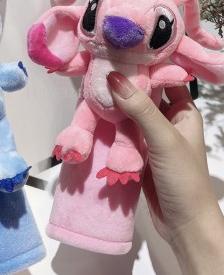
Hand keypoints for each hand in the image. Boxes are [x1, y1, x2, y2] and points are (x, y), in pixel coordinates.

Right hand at [107, 72, 223, 274]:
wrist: (182, 224)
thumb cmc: (183, 178)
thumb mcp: (164, 139)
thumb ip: (140, 109)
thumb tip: (113, 77)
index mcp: (183, 111)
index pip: (164, 78)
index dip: (145, 64)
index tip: (120, 50)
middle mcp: (167, 120)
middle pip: (143, 95)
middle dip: (123, 85)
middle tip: (97, 69)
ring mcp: (150, 137)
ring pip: (129, 114)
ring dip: (113, 106)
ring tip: (90, 89)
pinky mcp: (137, 152)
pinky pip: (121, 133)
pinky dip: (109, 126)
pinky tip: (92, 117)